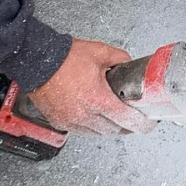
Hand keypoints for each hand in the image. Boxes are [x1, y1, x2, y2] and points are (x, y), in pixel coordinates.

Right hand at [28, 38, 157, 136]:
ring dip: (109, 127)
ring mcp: (71, 121)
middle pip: (114, 131)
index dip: (141, 124)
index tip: (148, 124)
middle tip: (133, 117)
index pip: (126, 119)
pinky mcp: (60, 122)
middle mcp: (84, 114)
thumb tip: (130, 65)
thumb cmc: (65, 57)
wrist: (36, 60)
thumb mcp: (100, 52)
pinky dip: (91, 126)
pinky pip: (82, 131)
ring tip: (114, 116)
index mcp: (97, 98)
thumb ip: (120, 59)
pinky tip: (95, 116)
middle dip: (126, 126)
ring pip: (98, 133)